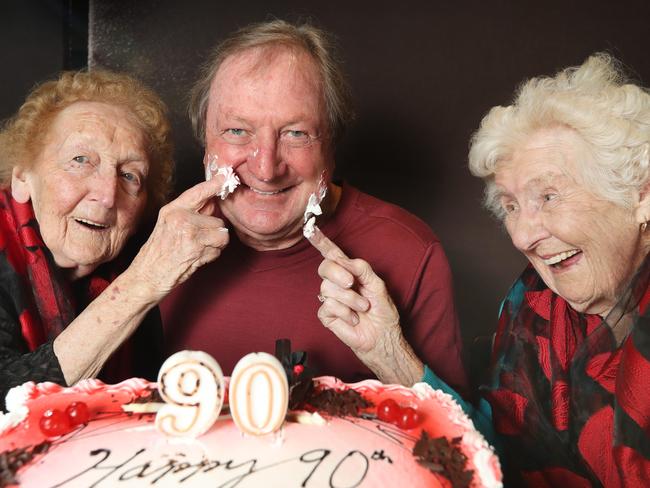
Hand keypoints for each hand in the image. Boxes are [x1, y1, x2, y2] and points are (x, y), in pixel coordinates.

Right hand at [126, 174, 229, 301]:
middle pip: (218, 220)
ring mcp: (189, 233)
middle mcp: (181, 218)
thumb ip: (191, 213)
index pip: (198, 192)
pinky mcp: (196, 249)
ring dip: (214, 246)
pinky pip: (218, 250)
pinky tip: (195, 258)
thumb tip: (214, 204)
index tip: (226, 176)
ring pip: (222, 235)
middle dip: (213, 233)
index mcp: (173, 210)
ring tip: (196, 250)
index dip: (214, 184)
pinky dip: (211, 256)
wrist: (147, 275)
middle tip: (196, 242)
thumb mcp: (169, 225)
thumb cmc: (159, 252)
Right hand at [308, 226, 423, 384]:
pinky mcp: (327, 315)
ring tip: (362, 308)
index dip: (321, 242)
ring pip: (327, 288)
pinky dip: (344, 312)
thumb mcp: (378, 285)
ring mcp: (330, 299)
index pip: (332, 254)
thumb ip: (362, 269)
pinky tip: (353, 318)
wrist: (382, 337)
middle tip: (352, 284)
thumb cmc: (382, 312)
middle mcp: (337, 283)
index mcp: (350, 272)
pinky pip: (328, 306)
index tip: (311, 229)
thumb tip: (345, 261)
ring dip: (349, 299)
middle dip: (338, 274)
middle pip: (325, 267)